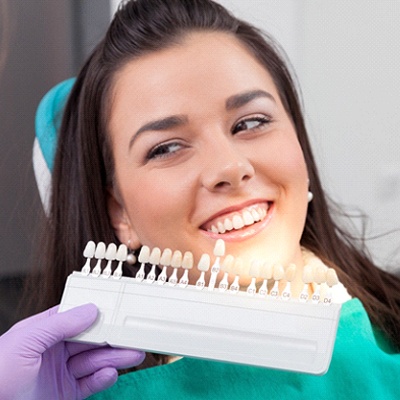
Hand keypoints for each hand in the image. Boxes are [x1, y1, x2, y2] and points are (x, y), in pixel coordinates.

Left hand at [0, 304, 144, 398]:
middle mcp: (54, 350)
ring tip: (134, 354)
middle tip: (134, 335)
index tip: (118, 310)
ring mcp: (61, 373)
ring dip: (115, 357)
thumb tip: (90, 309)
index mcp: (42, 332)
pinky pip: (89, 384)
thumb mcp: (25, 342)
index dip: (97, 312)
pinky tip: (110, 373)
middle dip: (113, 337)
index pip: (75, 316)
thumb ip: (59, 324)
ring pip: (94, 361)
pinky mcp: (66, 394)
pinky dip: (102, 379)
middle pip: (90, 339)